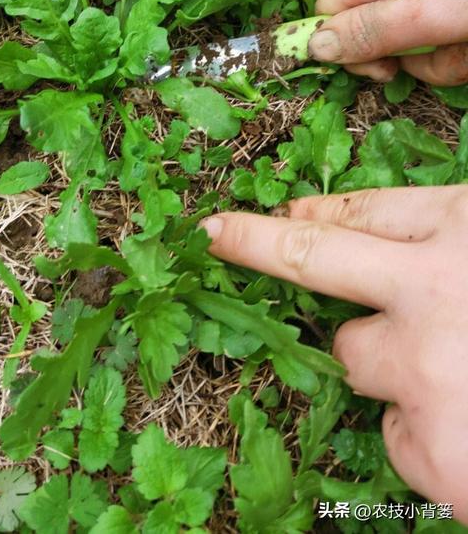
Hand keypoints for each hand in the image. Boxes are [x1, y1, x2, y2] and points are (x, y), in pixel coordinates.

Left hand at [202, 186, 467, 520]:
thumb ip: (454, 241)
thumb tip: (382, 246)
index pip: (363, 211)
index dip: (313, 209)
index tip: (269, 209)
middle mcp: (433, 291)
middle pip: (313, 261)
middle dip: (256, 243)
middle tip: (218, 234)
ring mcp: (427, 371)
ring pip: (353, 358)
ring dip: (388, 365)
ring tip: (462, 375)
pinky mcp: (436, 452)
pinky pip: (395, 435)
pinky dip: (427, 435)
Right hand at [309, 0, 467, 83]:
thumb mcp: (428, 14)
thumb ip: (369, 33)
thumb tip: (312, 47)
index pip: (329, 19)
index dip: (353, 53)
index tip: (389, 71)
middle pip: (381, 28)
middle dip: (420, 54)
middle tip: (455, 51)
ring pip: (422, 27)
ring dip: (453, 47)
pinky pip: (449, 10)